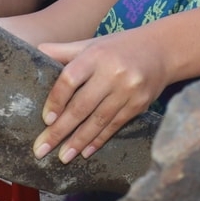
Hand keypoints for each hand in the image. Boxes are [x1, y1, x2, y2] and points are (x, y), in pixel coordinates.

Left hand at [33, 30, 170, 163]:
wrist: (163, 50)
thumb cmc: (120, 47)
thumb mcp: (92, 43)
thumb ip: (64, 50)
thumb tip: (36, 53)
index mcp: (95, 55)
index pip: (70, 80)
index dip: (56, 101)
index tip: (46, 120)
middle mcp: (112, 72)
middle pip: (81, 106)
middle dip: (60, 130)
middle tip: (41, 149)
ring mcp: (128, 90)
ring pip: (98, 120)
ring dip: (78, 141)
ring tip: (62, 156)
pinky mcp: (139, 104)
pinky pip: (115, 125)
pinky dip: (99, 140)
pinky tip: (85, 152)